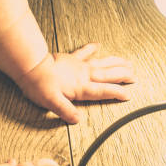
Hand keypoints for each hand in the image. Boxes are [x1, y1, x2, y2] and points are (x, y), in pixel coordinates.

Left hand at [17, 43, 135, 123]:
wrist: (30, 66)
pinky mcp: (72, 58)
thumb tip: (77, 120)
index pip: (103, 91)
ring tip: (128, 62)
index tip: (128, 95)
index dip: (117, 93)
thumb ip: (65, 111)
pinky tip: (98, 45)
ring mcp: (79, 65)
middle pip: (108, 75)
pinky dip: (92, 48)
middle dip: (123, 76)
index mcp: (81, 88)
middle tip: (135, 76)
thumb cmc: (39, 85)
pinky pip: (85, 52)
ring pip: (102, 63)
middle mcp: (84, 75)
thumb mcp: (51, 103)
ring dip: (116, 63)